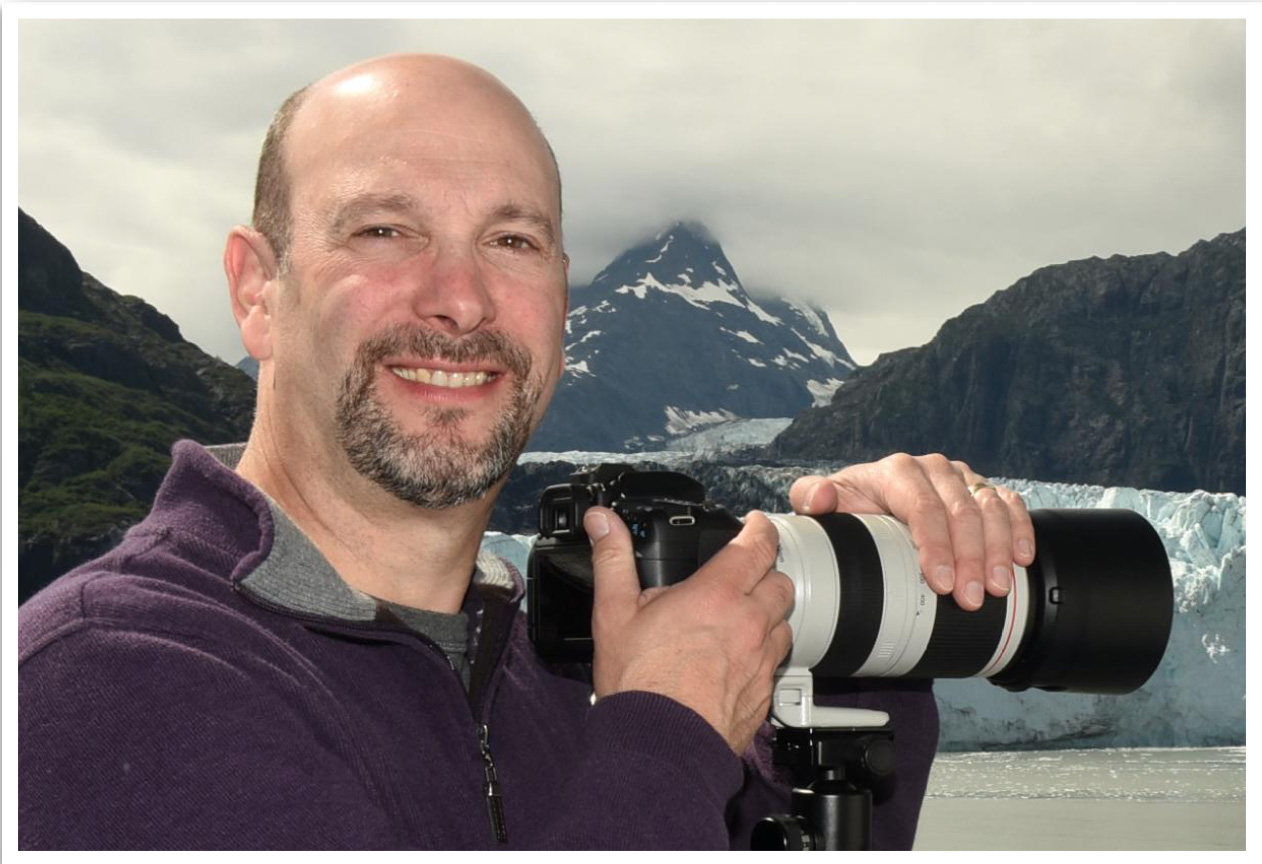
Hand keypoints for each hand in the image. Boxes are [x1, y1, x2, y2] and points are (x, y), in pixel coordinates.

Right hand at [585, 507, 794, 754]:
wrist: (659, 746)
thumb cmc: (639, 684)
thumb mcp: (614, 612)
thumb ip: (613, 560)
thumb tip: (603, 522)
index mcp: (716, 595)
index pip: (757, 545)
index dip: (759, 528)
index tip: (754, 524)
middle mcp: (749, 623)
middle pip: (780, 581)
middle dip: (765, 572)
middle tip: (743, 575)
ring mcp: (761, 659)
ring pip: (784, 621)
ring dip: (768, 614)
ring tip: (740, 618)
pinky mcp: (765, 691)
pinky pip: (777, 660)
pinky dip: (765, 651)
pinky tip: (739, 658)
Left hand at [789, 453, 1034, 611]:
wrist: (869, 507)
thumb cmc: (849, 510)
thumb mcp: (823, 504)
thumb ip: (812, 497)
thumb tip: (822, 497)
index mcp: (896, 471)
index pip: (923, 506)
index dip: (935, 545)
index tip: (941, 582)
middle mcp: (933, 469)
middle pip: (962, 511)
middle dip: (970, 558)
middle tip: (971, 598)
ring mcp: (961, 479)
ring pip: (991, 508)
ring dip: (999, 549)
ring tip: (999, 588)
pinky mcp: (981, 491)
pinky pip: (1009, 504)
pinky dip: (1020, 529)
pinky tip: (1022, 558)